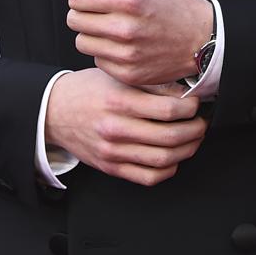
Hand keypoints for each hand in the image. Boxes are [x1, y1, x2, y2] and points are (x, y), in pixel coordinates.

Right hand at [45, 68, 205, 185]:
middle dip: (195, 130)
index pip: (168, 110)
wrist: (53, 111)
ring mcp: (112, 151)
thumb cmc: (87, 90)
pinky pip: (147, 177)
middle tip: (201, 123)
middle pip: (170, 137)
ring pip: (163, 160)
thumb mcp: (116, 77)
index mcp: (119, 100)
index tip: (196, 104)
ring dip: (187, 150)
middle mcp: (115, 128)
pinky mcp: (110, 167)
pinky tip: (173, 158)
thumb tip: (185, 94)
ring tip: (192, 139)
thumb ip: (149, 86)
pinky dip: (168, 170)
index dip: (190, 108)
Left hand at [66, 0, 212, 86]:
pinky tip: (124, 44)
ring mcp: (127, 56)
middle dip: (84, 12)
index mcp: (128, 0)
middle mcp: (125, 30)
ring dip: (92, 33)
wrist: (203, 38)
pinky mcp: (129, 74)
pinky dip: (106, 52)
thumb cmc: (173, 0)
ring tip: (113, 27)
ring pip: (82, 42)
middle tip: (104, 10)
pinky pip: (97, 60)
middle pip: (74, 20)